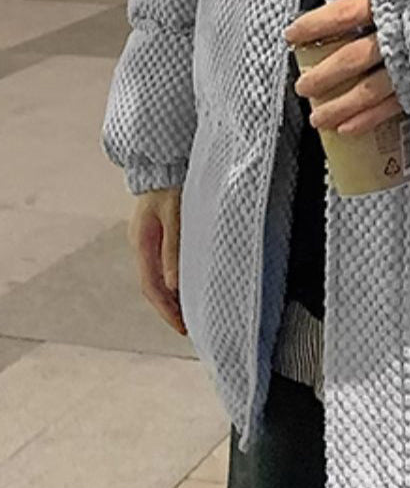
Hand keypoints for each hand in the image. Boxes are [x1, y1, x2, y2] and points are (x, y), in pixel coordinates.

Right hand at [128, 186, 186, 335]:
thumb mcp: (175, 216)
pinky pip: (163, 265)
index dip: (166, 310)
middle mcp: (141, 245)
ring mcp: (147, 240)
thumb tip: (174, 285)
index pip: (151, 287)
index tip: (182, 327)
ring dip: (172, 296)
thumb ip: (174, 248)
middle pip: (153, 286)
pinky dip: (174, 280)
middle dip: (169, 308)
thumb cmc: (171, 186)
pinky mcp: (157, 234)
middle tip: (188, 327)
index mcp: (142, 243)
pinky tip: (187, 285)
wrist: (163, 160)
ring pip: (157, 277)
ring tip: (189, 312)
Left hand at [283, 0, 402, 135]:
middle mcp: (401, 34)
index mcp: (394, 3)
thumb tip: (356, 8)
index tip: (291, 34)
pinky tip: (347, 129)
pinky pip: (393, 107)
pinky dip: (368, 119)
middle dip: (323, 73)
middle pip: (352, 57)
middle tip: (301, 87)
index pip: (344, 14)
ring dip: (339, 105)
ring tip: (318, 118)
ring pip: (369, 88)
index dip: (315, 24)